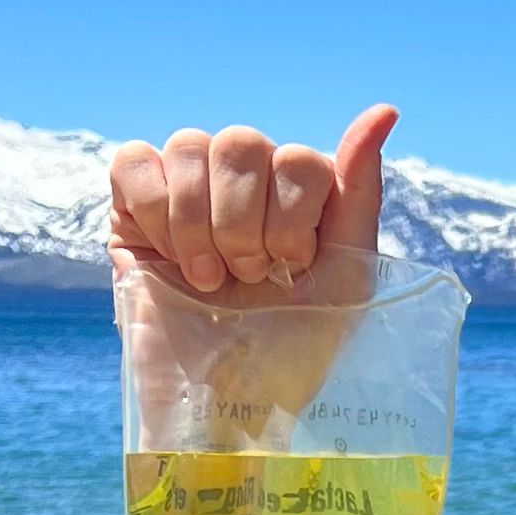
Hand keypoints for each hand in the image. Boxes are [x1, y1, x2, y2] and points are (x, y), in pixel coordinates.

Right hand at [110, 104, 400, 440]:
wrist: (226, 404)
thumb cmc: (292, 353)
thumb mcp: (347, 278)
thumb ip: (361, 192)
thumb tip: (384, 110)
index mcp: (295, 195)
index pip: (297, 158)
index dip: (293, 216)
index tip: (292, 270)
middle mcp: (242, 186)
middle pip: (242, 142)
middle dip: (247, 223)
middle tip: (248, 279)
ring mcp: (186, 195)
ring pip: (189, 145)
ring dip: (202, 223)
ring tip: (209, 279)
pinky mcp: (130, 212)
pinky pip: (133, 160)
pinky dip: (154, 209)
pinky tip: (170, 259)